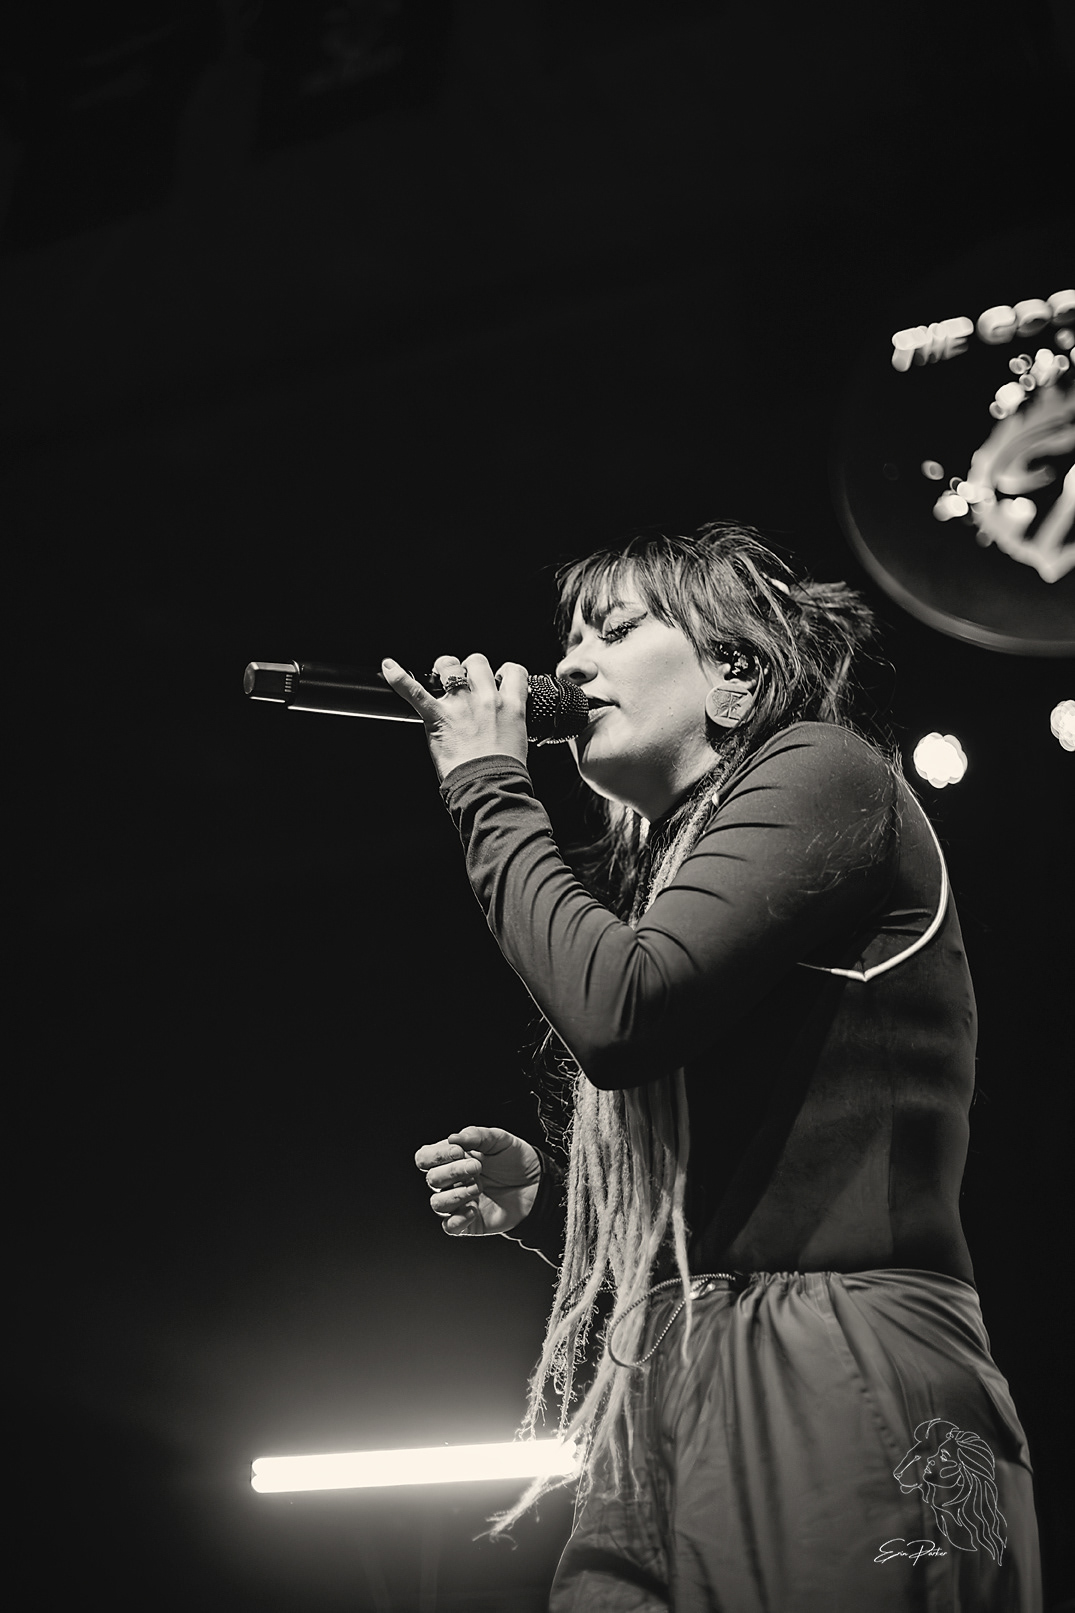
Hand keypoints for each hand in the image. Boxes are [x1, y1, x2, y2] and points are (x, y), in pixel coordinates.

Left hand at [380, 653, 528, 781]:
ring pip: (451, 667)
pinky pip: (415, 692)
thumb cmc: (504, 771)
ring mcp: (461, 706)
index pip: (513, 672)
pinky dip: (399, 678)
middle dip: (470, 668)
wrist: (489, 787)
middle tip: (465, 680)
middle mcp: (487, 699)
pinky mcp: (438, 717)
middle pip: (478, 662)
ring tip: (440, 675)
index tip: (499, 679)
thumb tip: (501, 720)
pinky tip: (389, 667)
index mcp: (511, 706)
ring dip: (445, 668)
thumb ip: (509, 722)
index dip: (504, 673)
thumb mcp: (517, 739)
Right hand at [415, 1125, 541, 1236]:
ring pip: (437, 1204)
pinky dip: (458, 1219)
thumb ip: (476, 1135)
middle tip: (477, 1167)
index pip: (425, 1158)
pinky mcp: (468, 1223)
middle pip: (431, 1180)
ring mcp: (459, 1203)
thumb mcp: (499, 1140)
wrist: (537, 1184)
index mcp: (452, 1159)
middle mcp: (451, 1181)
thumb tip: (453, 1138)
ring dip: (456, 1195)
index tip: (459, 1151)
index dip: (436, 1155)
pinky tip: (475, 1209)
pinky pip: (450, 1226)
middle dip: (452, 1172)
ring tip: (478, 1188)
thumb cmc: (515, 1160)